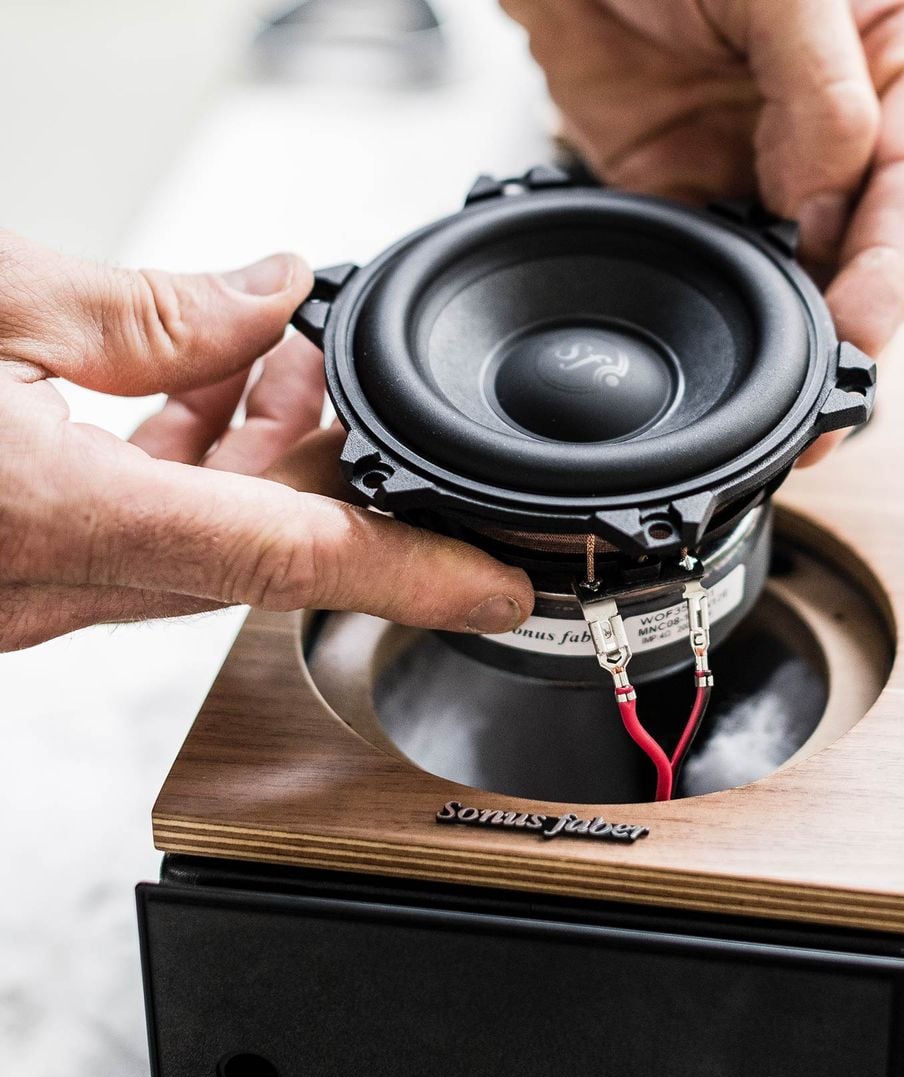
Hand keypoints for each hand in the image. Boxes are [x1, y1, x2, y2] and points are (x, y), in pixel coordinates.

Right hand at [0, 233, 533, 652]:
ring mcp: (31, 593)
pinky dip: (192, 475)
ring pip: (206, 546)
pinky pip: (143, 542)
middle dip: (337, 470)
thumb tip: (266, 296)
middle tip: (365, 393)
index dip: (415, 574)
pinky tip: (203, 394)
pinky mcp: (18, 573)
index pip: (293, 559)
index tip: (496, 588)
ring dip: (264, 460)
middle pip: (264, 549)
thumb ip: (145, 311)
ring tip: (283, 361)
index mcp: (60, 520)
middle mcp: (49, 586)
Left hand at [502, 0, 903, 461]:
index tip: (858, 333)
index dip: (891, 272)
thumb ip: (819, 89)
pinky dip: (720, 324)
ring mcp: (766, 170)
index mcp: (897, 61)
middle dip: (848, 336)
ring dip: (791, 352)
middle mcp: (841, 128)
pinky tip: (721, 366)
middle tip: (825, 409)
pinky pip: (717, 276)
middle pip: (867, 254)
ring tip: (782, 417)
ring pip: (799, 282)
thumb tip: (825, 200)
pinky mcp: (696, 198)